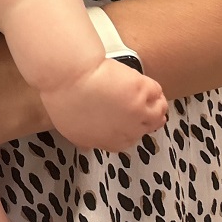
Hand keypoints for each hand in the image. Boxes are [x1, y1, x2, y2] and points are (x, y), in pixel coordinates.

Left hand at [40, 60, 168, 153]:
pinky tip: (143, 84)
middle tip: (140, 105)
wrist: (68, 75)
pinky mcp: (143, 91)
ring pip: (158, 111)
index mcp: (110, 141)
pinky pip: (156, 92)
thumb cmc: (62, 97)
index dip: (130, 129)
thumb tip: (88, 146)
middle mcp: (128, 130)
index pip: (129, 141)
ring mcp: (138, 111)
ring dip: (155, 104)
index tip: (128, 120)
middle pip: (147, 127)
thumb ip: (84, 139)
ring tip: (146, 96)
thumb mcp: (70, 128)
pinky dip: (152, 88)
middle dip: (145, 117)